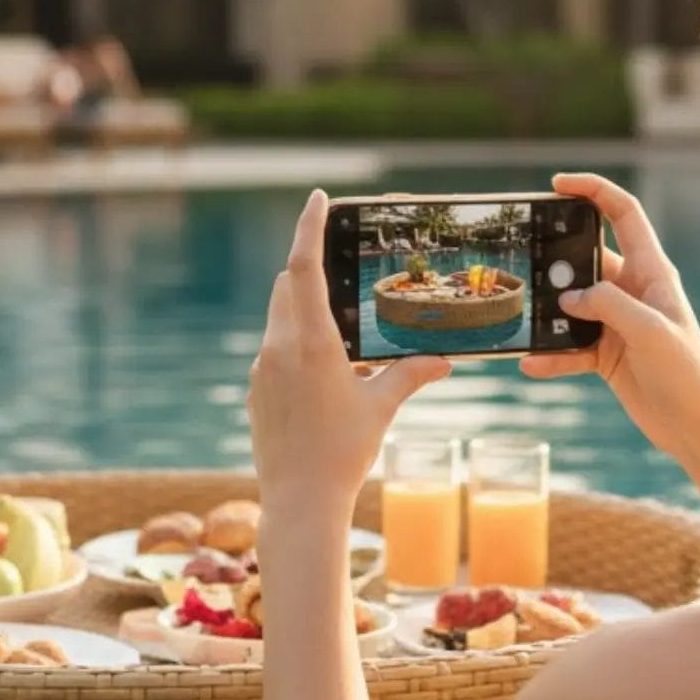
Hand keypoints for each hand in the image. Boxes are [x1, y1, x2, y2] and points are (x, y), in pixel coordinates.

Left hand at [250, 191, 451, 508]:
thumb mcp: (381, 408)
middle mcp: (278, 348)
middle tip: (339, 269)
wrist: (299, 501)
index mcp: (311, 343)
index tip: (318, 199)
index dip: (309, 227)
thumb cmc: (343, 453)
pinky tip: (321, 376)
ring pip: (279, 319)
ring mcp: (261, 369)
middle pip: (287, 287)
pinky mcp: (255, 390)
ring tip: (340, 334)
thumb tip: (445, 361)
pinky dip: (294, 346)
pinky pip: (273, 351)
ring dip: (303, 312)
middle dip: (310, 272)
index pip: (304, 267)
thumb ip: (409, 375)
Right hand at [522, 173, 699, 467]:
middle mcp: (633, 291)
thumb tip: (568, 296)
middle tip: (524, 259)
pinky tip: (531, 364)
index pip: (623, 214)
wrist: (696, 427)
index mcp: (652, 272)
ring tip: (522, 318)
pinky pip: (569, 346)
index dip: (593, 191)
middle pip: (586, 258)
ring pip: (571, 303)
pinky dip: (551, 355)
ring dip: (548, 312)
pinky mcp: (606, 354)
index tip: (558, 185)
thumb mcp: (650, 331)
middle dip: (555, 258)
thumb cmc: (687, 373)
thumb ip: (609, 304)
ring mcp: (617, 322)